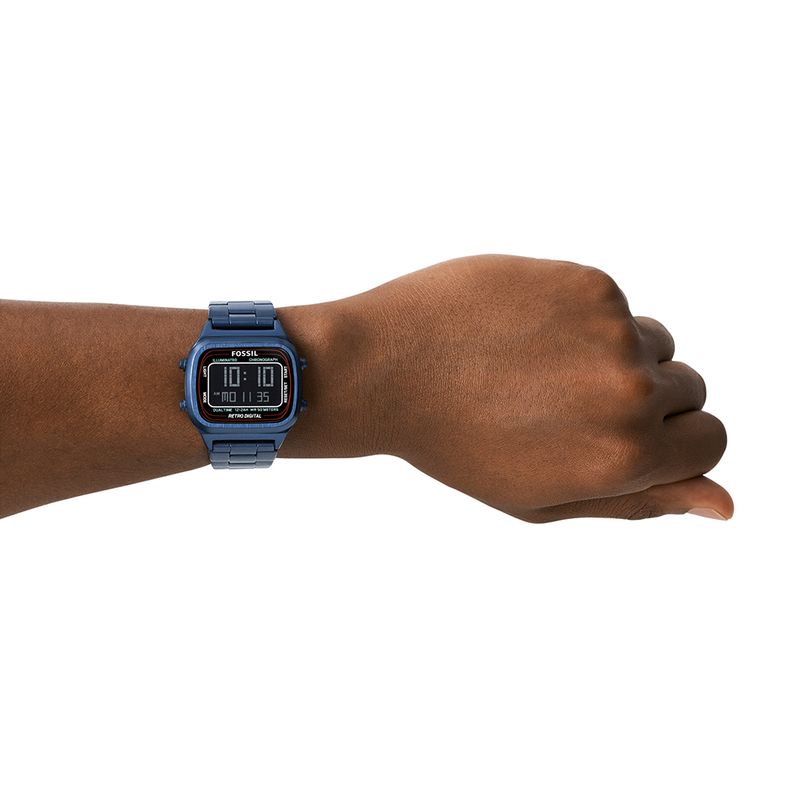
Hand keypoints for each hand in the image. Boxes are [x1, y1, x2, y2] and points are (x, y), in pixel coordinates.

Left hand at [282, 254, 730, 522]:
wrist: (386, 370)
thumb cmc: (459, 444)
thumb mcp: (546, 499)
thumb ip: (641, 502)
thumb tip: (724, 503)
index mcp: (625, 457)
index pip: (711, 441)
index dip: (672, 441)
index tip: (627, 435)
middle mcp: (630, 391)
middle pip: (691, 389)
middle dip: (647, 399)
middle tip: (568, 404)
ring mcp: (611, 330)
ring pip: (655, 341)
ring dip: (618, 355)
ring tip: (541, 368)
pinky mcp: (586, 282)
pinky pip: (615, 305)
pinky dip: (582, 318)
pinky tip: (525, 332)